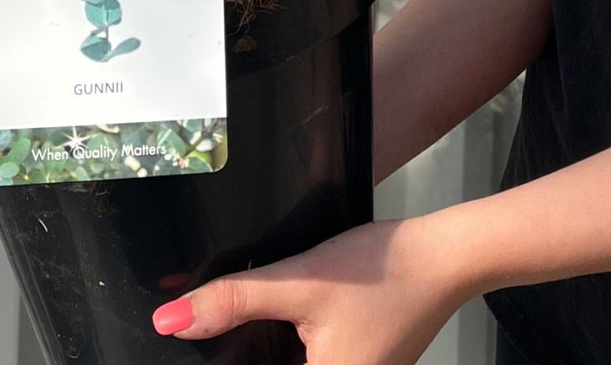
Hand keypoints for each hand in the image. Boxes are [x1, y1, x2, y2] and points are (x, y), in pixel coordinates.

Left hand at [151, 216, 469, 364]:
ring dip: (257, 349)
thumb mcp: (300, 281)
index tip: (194, 347)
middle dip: (240, 352)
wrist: (441, 256)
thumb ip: (235, 301)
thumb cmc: (383, 272)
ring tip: (239, 319)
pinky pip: (302, 363)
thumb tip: (169, 320)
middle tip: (221, 323)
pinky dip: (280, 346)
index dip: (223, 362)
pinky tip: (271, 321)